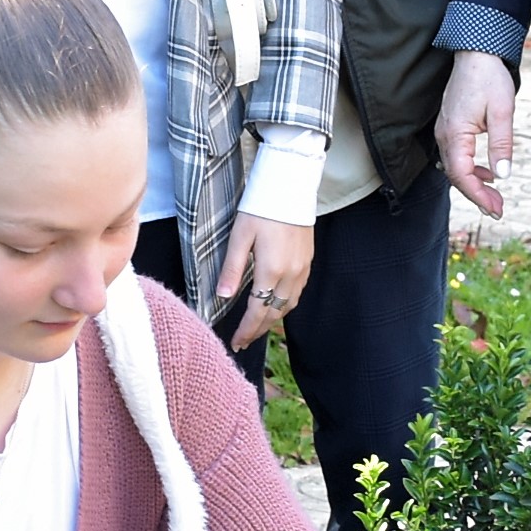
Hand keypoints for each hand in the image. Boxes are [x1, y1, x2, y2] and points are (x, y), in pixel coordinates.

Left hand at [217, 215, 315, 350]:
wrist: (291, 187)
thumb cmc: (261, 208)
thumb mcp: (239, 236)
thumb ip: (232, 269)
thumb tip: (223, 297)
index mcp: (271, 270)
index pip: (257, 311)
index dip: (246, 330)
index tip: (236, 342)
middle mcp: (291, 274)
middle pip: (274, 314)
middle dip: (258, 330)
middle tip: (244, 341)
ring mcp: (302, 269)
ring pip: (288, 306)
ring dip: (272, 320)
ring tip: (257, 327)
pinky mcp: (308, 261)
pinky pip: (297, 293)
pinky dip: (284, 306)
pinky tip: (274, 305)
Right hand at [435, 52, 517, 216]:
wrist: (476, 53)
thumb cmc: (489, 78)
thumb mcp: (501, 112)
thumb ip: (501, 145)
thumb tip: (502, 175)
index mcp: (455, 134)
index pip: (461, 175)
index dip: (477, 195)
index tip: (494, 208)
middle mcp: (444, 135)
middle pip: (456, 176)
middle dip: (476, 195)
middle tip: (497, 209)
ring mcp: (444, 131)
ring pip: (455, 168)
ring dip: (474, 184)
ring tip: (494, 197)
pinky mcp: (450, 127)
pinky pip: (456, 156)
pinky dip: (470, 170)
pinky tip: (487, 174)